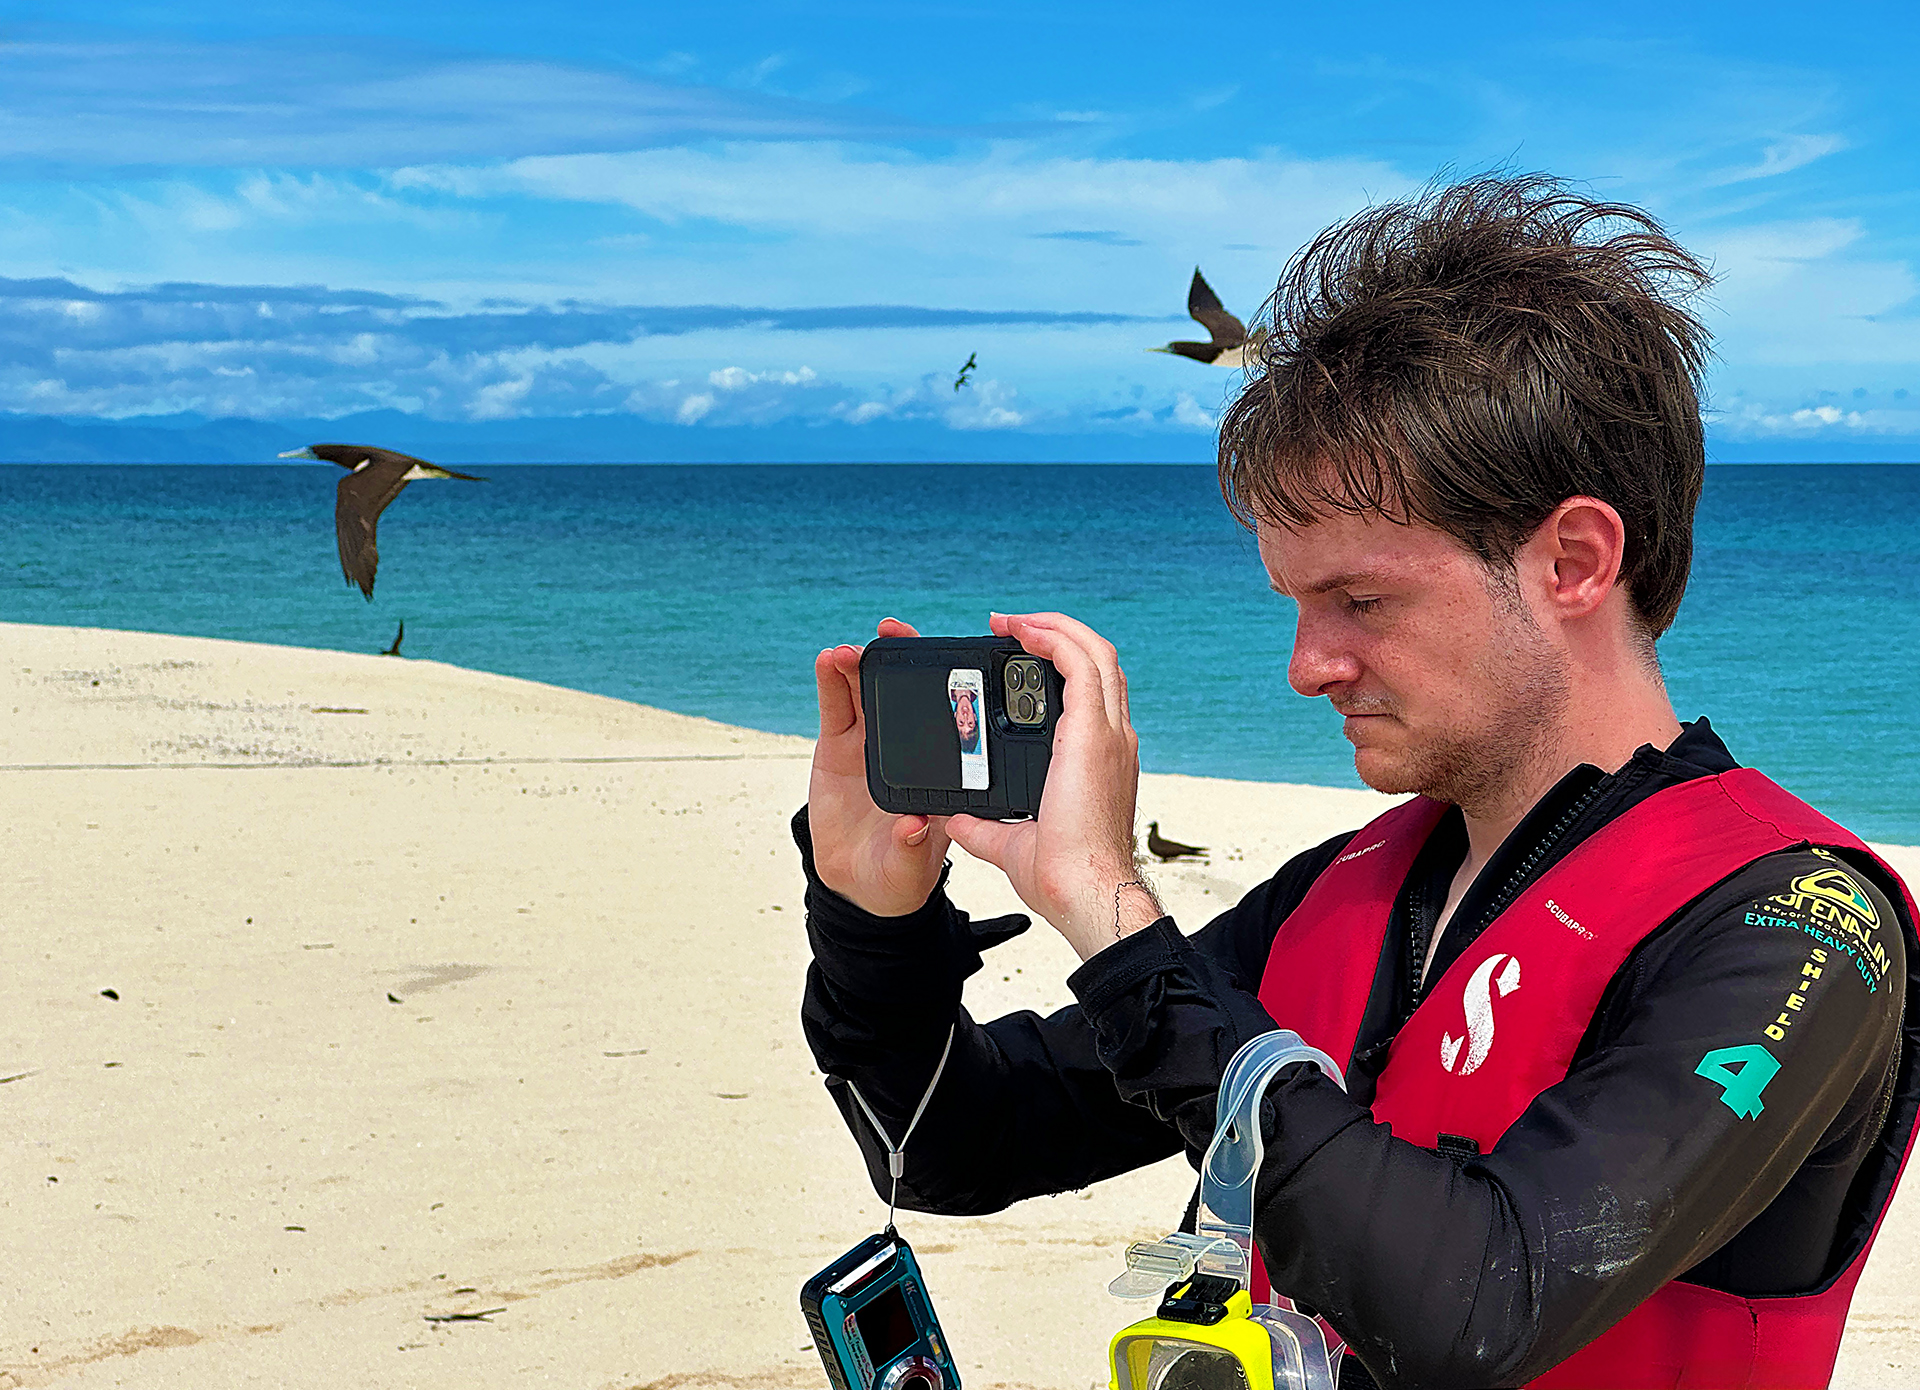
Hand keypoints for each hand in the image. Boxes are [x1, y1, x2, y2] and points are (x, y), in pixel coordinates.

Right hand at [807, 618, 953, 916]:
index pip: (951, 719)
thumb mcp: (908, 869)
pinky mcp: (839, 745)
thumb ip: (910, 849)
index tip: (949, 657)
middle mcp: (910, 747)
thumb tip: (913, 827)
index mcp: (941, 771)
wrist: (857, 881)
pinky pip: (836, 707)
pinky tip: (827, 660)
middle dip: (902, 656)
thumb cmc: (897, 874)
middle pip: (909, 691)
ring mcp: (873, 742)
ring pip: (869, 692)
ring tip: (850, 650)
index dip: (950, 684)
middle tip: (894, 631)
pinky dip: (831, 681)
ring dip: (861, 663)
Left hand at [943, 612, 1157, 959]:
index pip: (1090, 694)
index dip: (1060, 666)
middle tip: (1011, 628)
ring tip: (1012, 621)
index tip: (1020, 658)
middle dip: (1057, 633)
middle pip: (1099, 661)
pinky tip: (1021, 631)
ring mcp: (1107, 733)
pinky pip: (1079, 664)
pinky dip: (1053, 639)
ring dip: (1053, 627)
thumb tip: (955, 821)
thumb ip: (984, 827)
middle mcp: (1111, 738)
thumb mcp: (1011, 843)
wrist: (1084, 892)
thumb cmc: (1062, 877)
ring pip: (1095, 652)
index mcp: (1099, 759)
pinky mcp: (1093, 734)